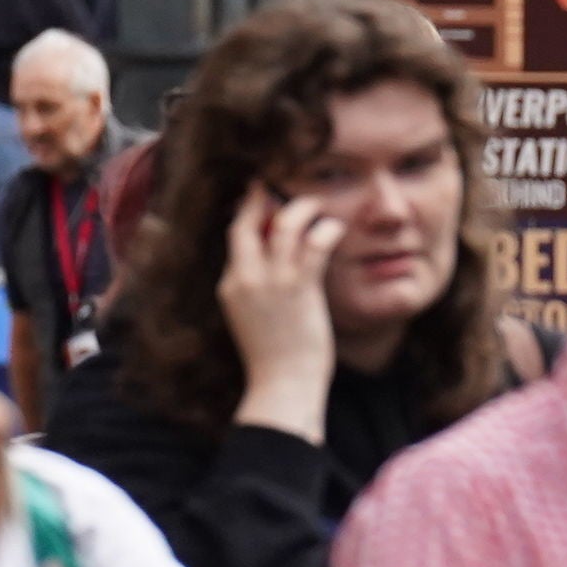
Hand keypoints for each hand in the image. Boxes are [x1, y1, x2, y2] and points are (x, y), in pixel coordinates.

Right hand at [223, 188, 345, 434]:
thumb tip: (275, 273)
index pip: (235, 238)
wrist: (281, 385)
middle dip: (261, 198)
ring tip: (317, 203)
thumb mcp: (253, 318)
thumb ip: (257, 291)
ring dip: (302, 208)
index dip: (248, 214)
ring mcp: (271, 282)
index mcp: (230, 286)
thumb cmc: (274, 358)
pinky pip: (314, 245)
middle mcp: (245, 278)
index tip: (259, 199)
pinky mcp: (298, 289)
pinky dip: (327, 230)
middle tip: (274, 181)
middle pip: (247, 224)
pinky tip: (336, 227)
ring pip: (284, 226)